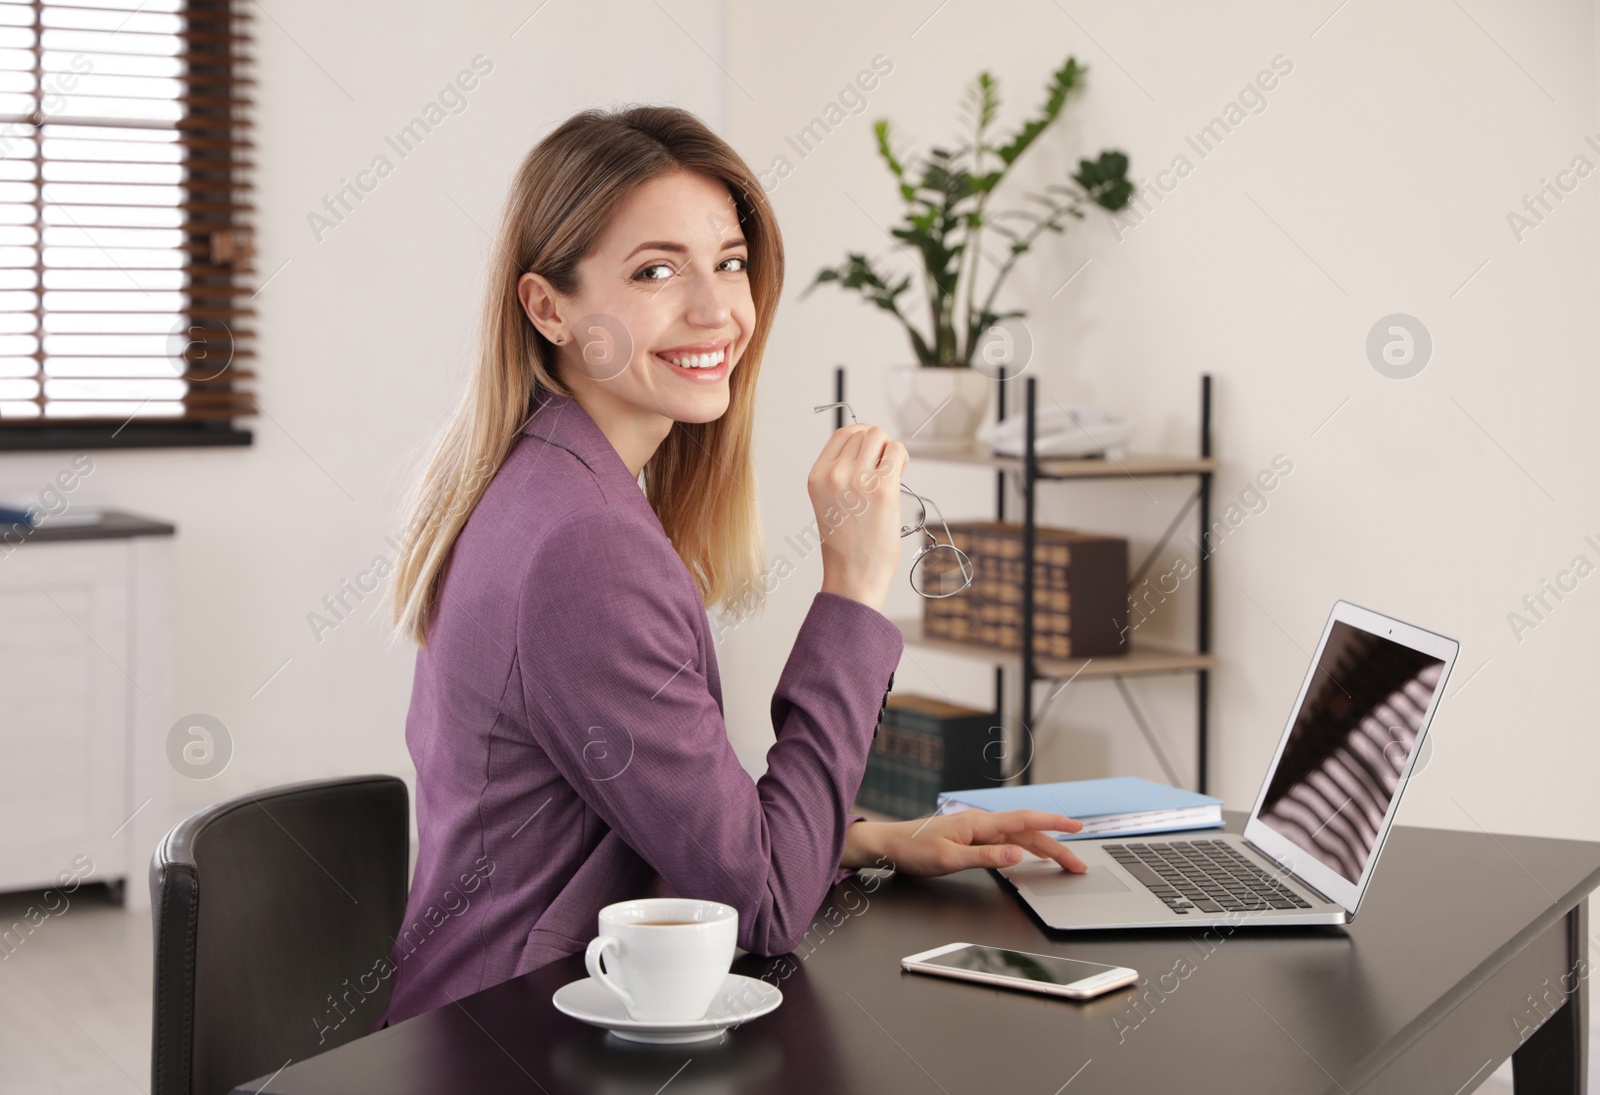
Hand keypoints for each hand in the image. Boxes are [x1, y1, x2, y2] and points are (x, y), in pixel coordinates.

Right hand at [808, 421, 907, 612]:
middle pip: (865, 432)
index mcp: (817, 476)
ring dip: (891, 451)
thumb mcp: (829, 503)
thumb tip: (870, 448)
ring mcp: (857, 479)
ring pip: (880, 436)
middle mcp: (834, 474)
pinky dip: (902, 460)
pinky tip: (899, 478)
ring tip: (890, 475)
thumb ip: (841, 474)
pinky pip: (897, 451)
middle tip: (882, 470)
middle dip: (878, 446)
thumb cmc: (847, 546)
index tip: (872, 452)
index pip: (842, 433)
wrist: (853, 576)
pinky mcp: (882, 488)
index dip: (862, 438)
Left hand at [845, 810, 1086, 875]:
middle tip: (1078, 864)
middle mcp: (981, 822)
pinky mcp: (971, 837)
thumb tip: (1017, 854)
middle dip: (1056, 846)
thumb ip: (985, 857)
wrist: (889, 846)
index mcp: (979, 823)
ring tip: (1063, 861)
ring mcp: (977, 829)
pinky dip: (1024, 847)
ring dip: (1042, 847)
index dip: (1054, 823)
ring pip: (1019, 836)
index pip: (1025, 820)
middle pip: (1027, 831)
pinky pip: (1006, 839)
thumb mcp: (949, 859)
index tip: (1077, 828)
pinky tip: (1030, 854)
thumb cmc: (913, 851)